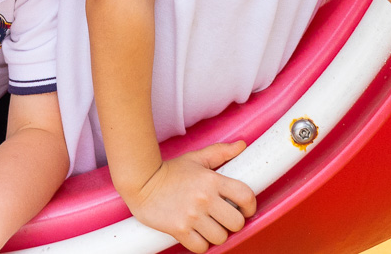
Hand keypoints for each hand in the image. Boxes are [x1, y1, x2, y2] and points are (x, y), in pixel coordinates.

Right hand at [124, 142, 257, 252]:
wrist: (140, 182)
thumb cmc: (169, 172)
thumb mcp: (196, 158)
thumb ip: (220, 152)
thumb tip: (242, 145)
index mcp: (212, 180)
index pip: (245, 196)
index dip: (250, 207)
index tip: (245, 210)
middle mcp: (204, 199)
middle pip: (236, 222)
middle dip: (233, 223)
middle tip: (224, 220)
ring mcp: (192, 216)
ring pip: (220, 237)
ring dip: (216, 235)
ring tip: (208, 227)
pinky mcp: (179, 230)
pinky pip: (201, 247)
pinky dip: (200, 244)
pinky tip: (196, 235)